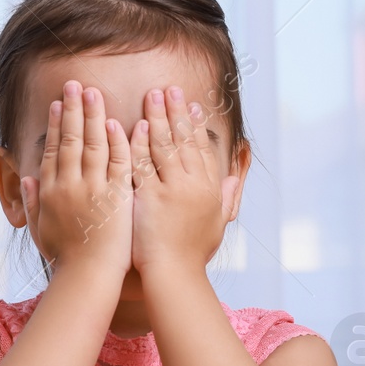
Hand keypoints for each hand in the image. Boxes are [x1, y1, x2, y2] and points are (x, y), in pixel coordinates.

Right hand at [23, 81, 133, 278]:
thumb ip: (31, 202)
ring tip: (93, 92)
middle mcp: (69, 185)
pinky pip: (119, 163)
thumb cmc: (65, 258)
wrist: (86, 277)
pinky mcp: (116, 197)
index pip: (53, 149)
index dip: (55, 124)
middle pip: (70, 139)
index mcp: (50, 191)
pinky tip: (117, 122)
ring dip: (93, 116)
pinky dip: (118, 142)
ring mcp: (93, 189)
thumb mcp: (40, 229)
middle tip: (75, 84)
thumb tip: (25, 179)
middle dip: (73, 109)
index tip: (58, 103)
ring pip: (93, 144)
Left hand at [130, 85, 236, 274]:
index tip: (192, 104)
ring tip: (150, 96)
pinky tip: (129, 125)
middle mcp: (195, 185)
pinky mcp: (150, 198)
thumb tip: (235, 176)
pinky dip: (134, 144)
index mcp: (211, 189)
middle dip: (176, 112)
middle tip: (169, 88)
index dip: (196, 125)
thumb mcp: (217, 223)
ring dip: (156, 118)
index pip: (203, 149)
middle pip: (184, 140)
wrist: (175, 276)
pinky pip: (141, 164)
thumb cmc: (193, 254)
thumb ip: (227, 196)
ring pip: (163, 146)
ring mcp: (173, 190)